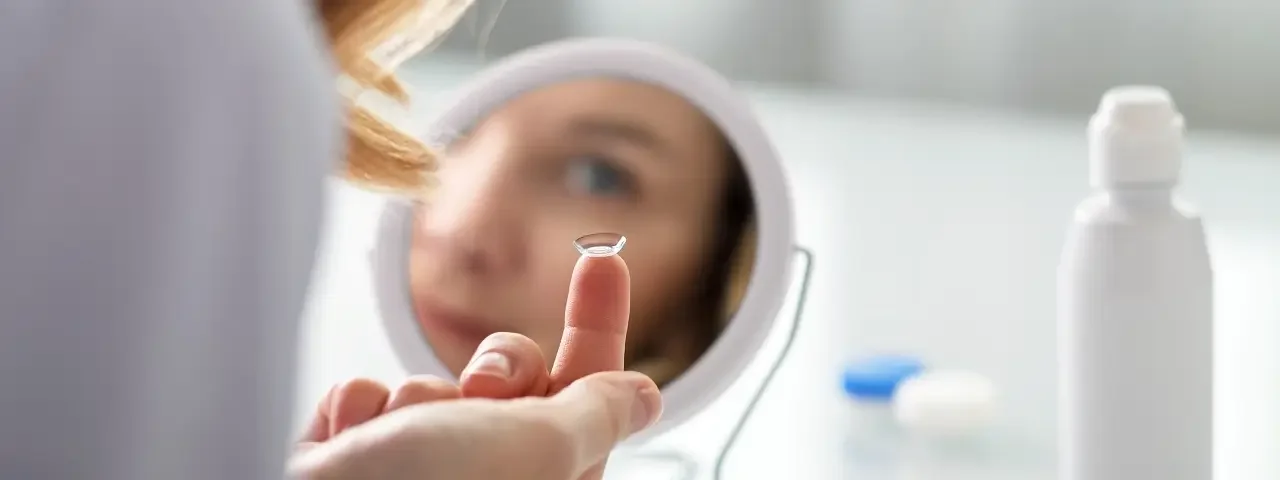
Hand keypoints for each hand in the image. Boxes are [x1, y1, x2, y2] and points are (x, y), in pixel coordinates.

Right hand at [290, 254, 660, 479]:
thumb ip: (593, 412)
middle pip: (512, 380)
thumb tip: (644, 398)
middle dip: (495, 368)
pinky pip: (368, 395)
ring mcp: (414, 472)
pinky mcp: (352, 460)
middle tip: (479, 395)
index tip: (605, 262)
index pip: (592, 400)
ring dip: (413, 395)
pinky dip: (357, 408)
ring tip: (392, 444)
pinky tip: (347, 444)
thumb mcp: (539, 446)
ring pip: (433, 383)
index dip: (599, 326)